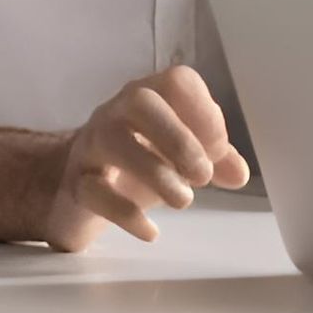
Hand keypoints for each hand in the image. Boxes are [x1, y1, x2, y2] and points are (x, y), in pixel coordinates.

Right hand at [41, 64, 249, 251]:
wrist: (74, 186)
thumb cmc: (138, 160)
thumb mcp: (179, 155)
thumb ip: (213, 158)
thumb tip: (238, 173)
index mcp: (151, 96)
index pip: (177, 81)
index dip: (204, 113)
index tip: (218, 151)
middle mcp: (116, 112)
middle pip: (141, 101)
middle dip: (178, 138)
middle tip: (202, 176)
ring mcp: (90, 144)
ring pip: (113, 140)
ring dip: (155, 172)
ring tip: (183, 200)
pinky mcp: (74, 183)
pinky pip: (94, 191)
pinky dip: (126, 213)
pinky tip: (150, 230)